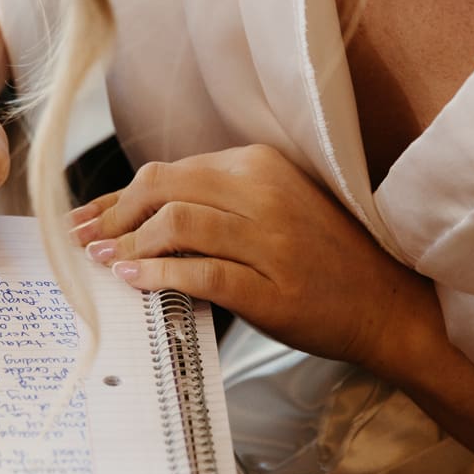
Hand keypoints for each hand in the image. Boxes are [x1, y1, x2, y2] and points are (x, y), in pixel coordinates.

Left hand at [74, 145, 442, 378]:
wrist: (389, 307)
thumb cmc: (325, 258)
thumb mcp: (275, 208)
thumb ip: (218, 201)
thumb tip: (140, 210)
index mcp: (261, 165)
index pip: (171, 171)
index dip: (119, 194)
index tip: (86, 215)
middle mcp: (264, 193)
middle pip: (163, 189)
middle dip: (113, 215)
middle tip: (84, 240)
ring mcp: (270, 241)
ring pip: (176, 225)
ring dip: (127, 244)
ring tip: (102, 261)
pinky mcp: (273, 289)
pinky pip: (202, 273)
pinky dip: (158, 275)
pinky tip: (133, 281)